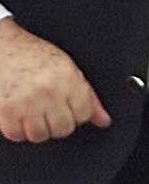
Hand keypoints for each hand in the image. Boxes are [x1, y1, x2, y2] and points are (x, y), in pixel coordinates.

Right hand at [0, 18, 108, 143]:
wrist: (3, 48)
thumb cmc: (35, 56)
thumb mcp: (68, 69)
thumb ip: (88, 97)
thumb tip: (104, 120)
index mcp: (67, 80)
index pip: (83, 114)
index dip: (78, 114)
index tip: (71, 108)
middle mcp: (48, 92)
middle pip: (63, 129)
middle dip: (59, 123)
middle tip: (51, 110)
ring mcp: (25, 104)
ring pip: (40, 136)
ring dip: (38, 129)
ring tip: (35, 113)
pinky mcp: (6, 113)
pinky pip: (17, 136)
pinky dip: (18, 130)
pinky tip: (20, 116)